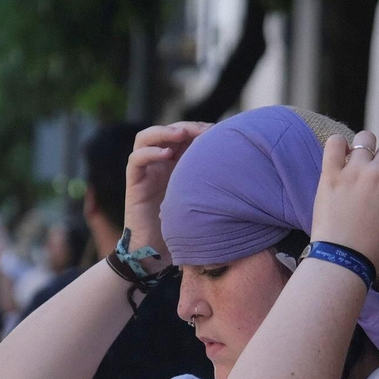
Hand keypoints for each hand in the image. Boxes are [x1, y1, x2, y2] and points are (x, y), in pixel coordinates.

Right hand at [124, 121, 211, 266]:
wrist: (156, 250)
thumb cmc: (183, 226)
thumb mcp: (203, 200)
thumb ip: (214, 183)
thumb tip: (244, 171)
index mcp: (177, 162)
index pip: (185, 135)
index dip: (200, 129)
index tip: (219, 132)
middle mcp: (160, 162)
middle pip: (169, 131)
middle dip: (187, 127)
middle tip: (203, 131)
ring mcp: (146, 170)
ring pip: (146, 137)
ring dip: (164, 132)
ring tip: (181, 134)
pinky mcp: (134, 181)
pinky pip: (136, 159)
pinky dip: (149, 152)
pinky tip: (166, 155)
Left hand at [311, 130, 378, 270]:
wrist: (344, 259)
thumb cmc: (377, 251)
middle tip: (375, 179)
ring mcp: (355, 170)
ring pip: (365, 139)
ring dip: (364, 148)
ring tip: (358, 162)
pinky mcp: (332, 174)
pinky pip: (334, 142)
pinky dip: (337, 144)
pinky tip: (339, 155)